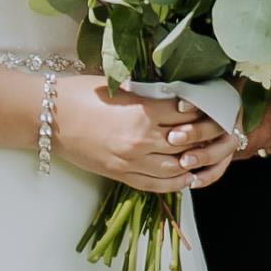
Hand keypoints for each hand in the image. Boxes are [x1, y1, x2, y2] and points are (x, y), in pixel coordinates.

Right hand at [55, 81, 239, 194]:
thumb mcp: (120, 86)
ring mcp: (131, 162)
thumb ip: (150, 94)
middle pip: (188, 140)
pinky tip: (188, 175)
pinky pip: (157, 184)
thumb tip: (179, 95)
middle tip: (222, 126)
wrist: (48, 117)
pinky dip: (177, 181)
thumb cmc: (80, 93)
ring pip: (177, 167)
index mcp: (142, 112)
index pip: (187, 112)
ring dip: (196, 160)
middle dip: (208, 133)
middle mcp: (141, 140)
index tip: (214, 102)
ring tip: (209, 151)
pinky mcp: (121, 175)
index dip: (204, 107)